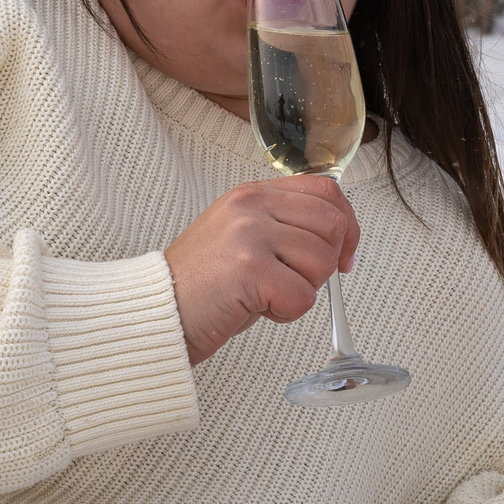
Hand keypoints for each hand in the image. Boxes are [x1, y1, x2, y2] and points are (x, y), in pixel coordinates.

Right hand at [164, 178, 360, 364]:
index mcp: (252, 195)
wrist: (156, 312)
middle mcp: (251, 207)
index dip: (347, 226)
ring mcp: (250, 235)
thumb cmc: (202, 285)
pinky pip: (302, 296)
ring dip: (302, 290)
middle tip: (293, 282)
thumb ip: (283, 227)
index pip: (327, 191)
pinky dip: (287, 312)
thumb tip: (339, 239)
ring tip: (265, 295)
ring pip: (322, 262)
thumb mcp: (242, 239)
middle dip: (325, 263)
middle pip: (332, 225)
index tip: (343, 256)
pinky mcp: (249, 269)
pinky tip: (257, 308)